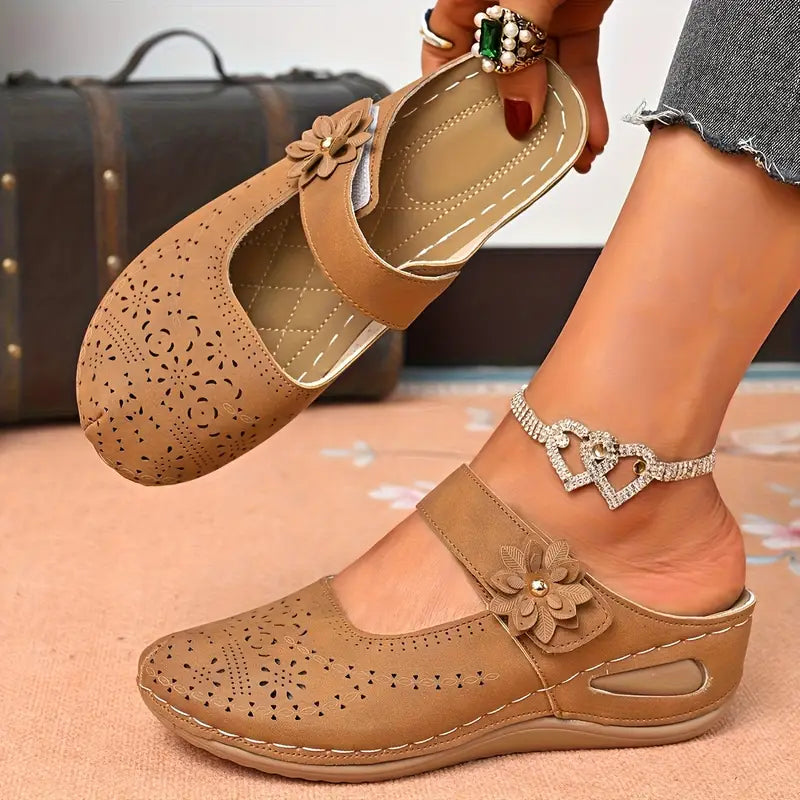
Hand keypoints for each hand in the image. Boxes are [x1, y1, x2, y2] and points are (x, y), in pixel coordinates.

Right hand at [422, 0, 612, 172]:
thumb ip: (520, 50)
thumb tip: (517, 115)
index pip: (444, 55)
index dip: (448, 99)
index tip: (460, 141)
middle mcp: (500, 4)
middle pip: (499, 77)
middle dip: (516, 123)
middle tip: (526, 163)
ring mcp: (541, 8)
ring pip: (544, 77)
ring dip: (561, 120)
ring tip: (573, 159)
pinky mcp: (580, 10)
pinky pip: (580, 63)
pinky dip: (588, 98)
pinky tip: (593, 133)